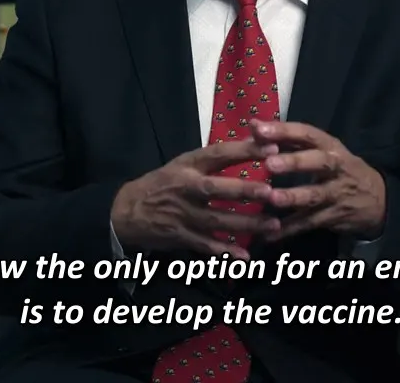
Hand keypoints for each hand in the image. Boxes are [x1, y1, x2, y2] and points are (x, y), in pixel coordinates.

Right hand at [110, 138, 280, 259]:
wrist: (127, 211)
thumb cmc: (162, 184)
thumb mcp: (183, 165)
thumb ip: (214, 159)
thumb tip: (252, 143)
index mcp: (187, 166)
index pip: (217, 154)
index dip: (243, 151)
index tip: (271, 149)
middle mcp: (185, 188)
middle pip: (215, 189)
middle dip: (243, 191)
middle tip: (270, 193)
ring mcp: (182, 214)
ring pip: (216, 220)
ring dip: (245, 224)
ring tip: (272, 225)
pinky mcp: (180, 236)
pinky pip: (205, 245)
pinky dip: (224, 251)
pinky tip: (244, 256)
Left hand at [250, 120, 386, 241]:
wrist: (378, 199)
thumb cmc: (338, 168)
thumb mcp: (321, 149)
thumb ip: (287, 138)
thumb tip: (252, 125)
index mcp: (330, 146)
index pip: (308, 134)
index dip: (284, 131)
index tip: (259, 129)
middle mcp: (336, 168)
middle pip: (319, 163)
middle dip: (294, 163)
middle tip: (270, 164)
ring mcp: (336, 194)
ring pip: (315, 196)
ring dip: (293, 198)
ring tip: (272, 199)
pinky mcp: (333, 217)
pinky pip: (309, 223)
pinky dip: (289, 229)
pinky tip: (269, 233)